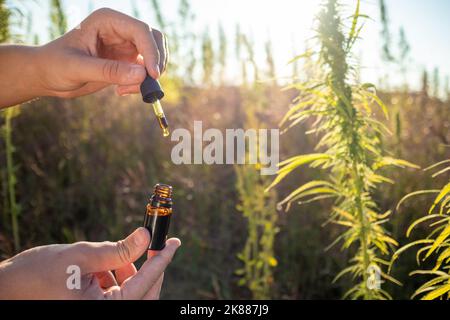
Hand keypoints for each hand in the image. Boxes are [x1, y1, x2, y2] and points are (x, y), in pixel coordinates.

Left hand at [0, 8, 167, 106]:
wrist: (48, 76)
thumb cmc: (55, 65)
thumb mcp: (78, 68)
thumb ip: (109, 70)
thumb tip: (142, 74)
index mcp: (108, 21)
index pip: (141, 30)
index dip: (151, 51)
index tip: (152, 74)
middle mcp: (120, 30)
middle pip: (155, 40)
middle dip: (156, 62)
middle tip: (150, 83)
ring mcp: (125, 46)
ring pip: (154, 57)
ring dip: (149, 76)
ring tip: (125, 90)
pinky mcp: (127, 63)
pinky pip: (145, 72)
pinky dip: (140, 84)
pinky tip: (121, 91)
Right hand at [0, 228, 180, 299]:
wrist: (8, 286)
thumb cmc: (38, 274)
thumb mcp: (81, 256)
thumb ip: (116, 249)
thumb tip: (145, 236)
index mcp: (104, 309)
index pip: (144, 284)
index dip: (161, 260)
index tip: (174, 242)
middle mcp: (104, 311)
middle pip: (143, 292)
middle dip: (151, 267)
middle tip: (156, 245)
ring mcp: (100, 308)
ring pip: (131, 291)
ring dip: (131, 270)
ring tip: (122, 252)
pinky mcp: (94, 304)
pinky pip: (116, 291)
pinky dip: (117, 274)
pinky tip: (109, 262)